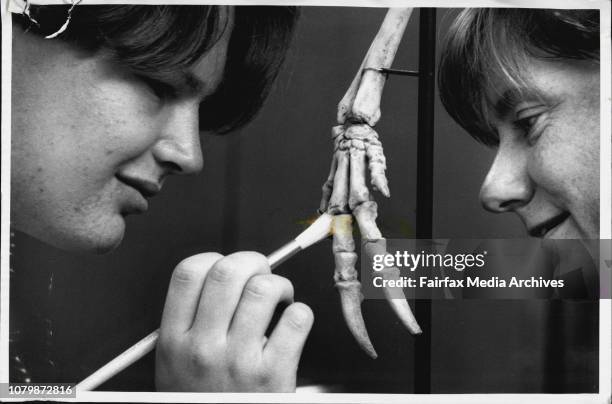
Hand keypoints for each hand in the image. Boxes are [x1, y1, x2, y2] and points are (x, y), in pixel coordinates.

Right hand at [155, 252, 313, 391]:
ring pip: (264, 289)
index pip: (188, 273)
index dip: (213, 258)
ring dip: (279, 285)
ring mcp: (239, 361)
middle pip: (228, 272)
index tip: (226, 266)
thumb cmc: (204, 400)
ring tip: (280, 298)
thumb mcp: (175, 365)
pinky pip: (296, 319)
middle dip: (253, 262)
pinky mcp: (273, 374)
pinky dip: (300, 313)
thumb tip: (226, 276)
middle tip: (261, 273)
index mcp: (174, 340)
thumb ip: (190, 322)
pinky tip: (291, 323)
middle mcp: (203, 348)